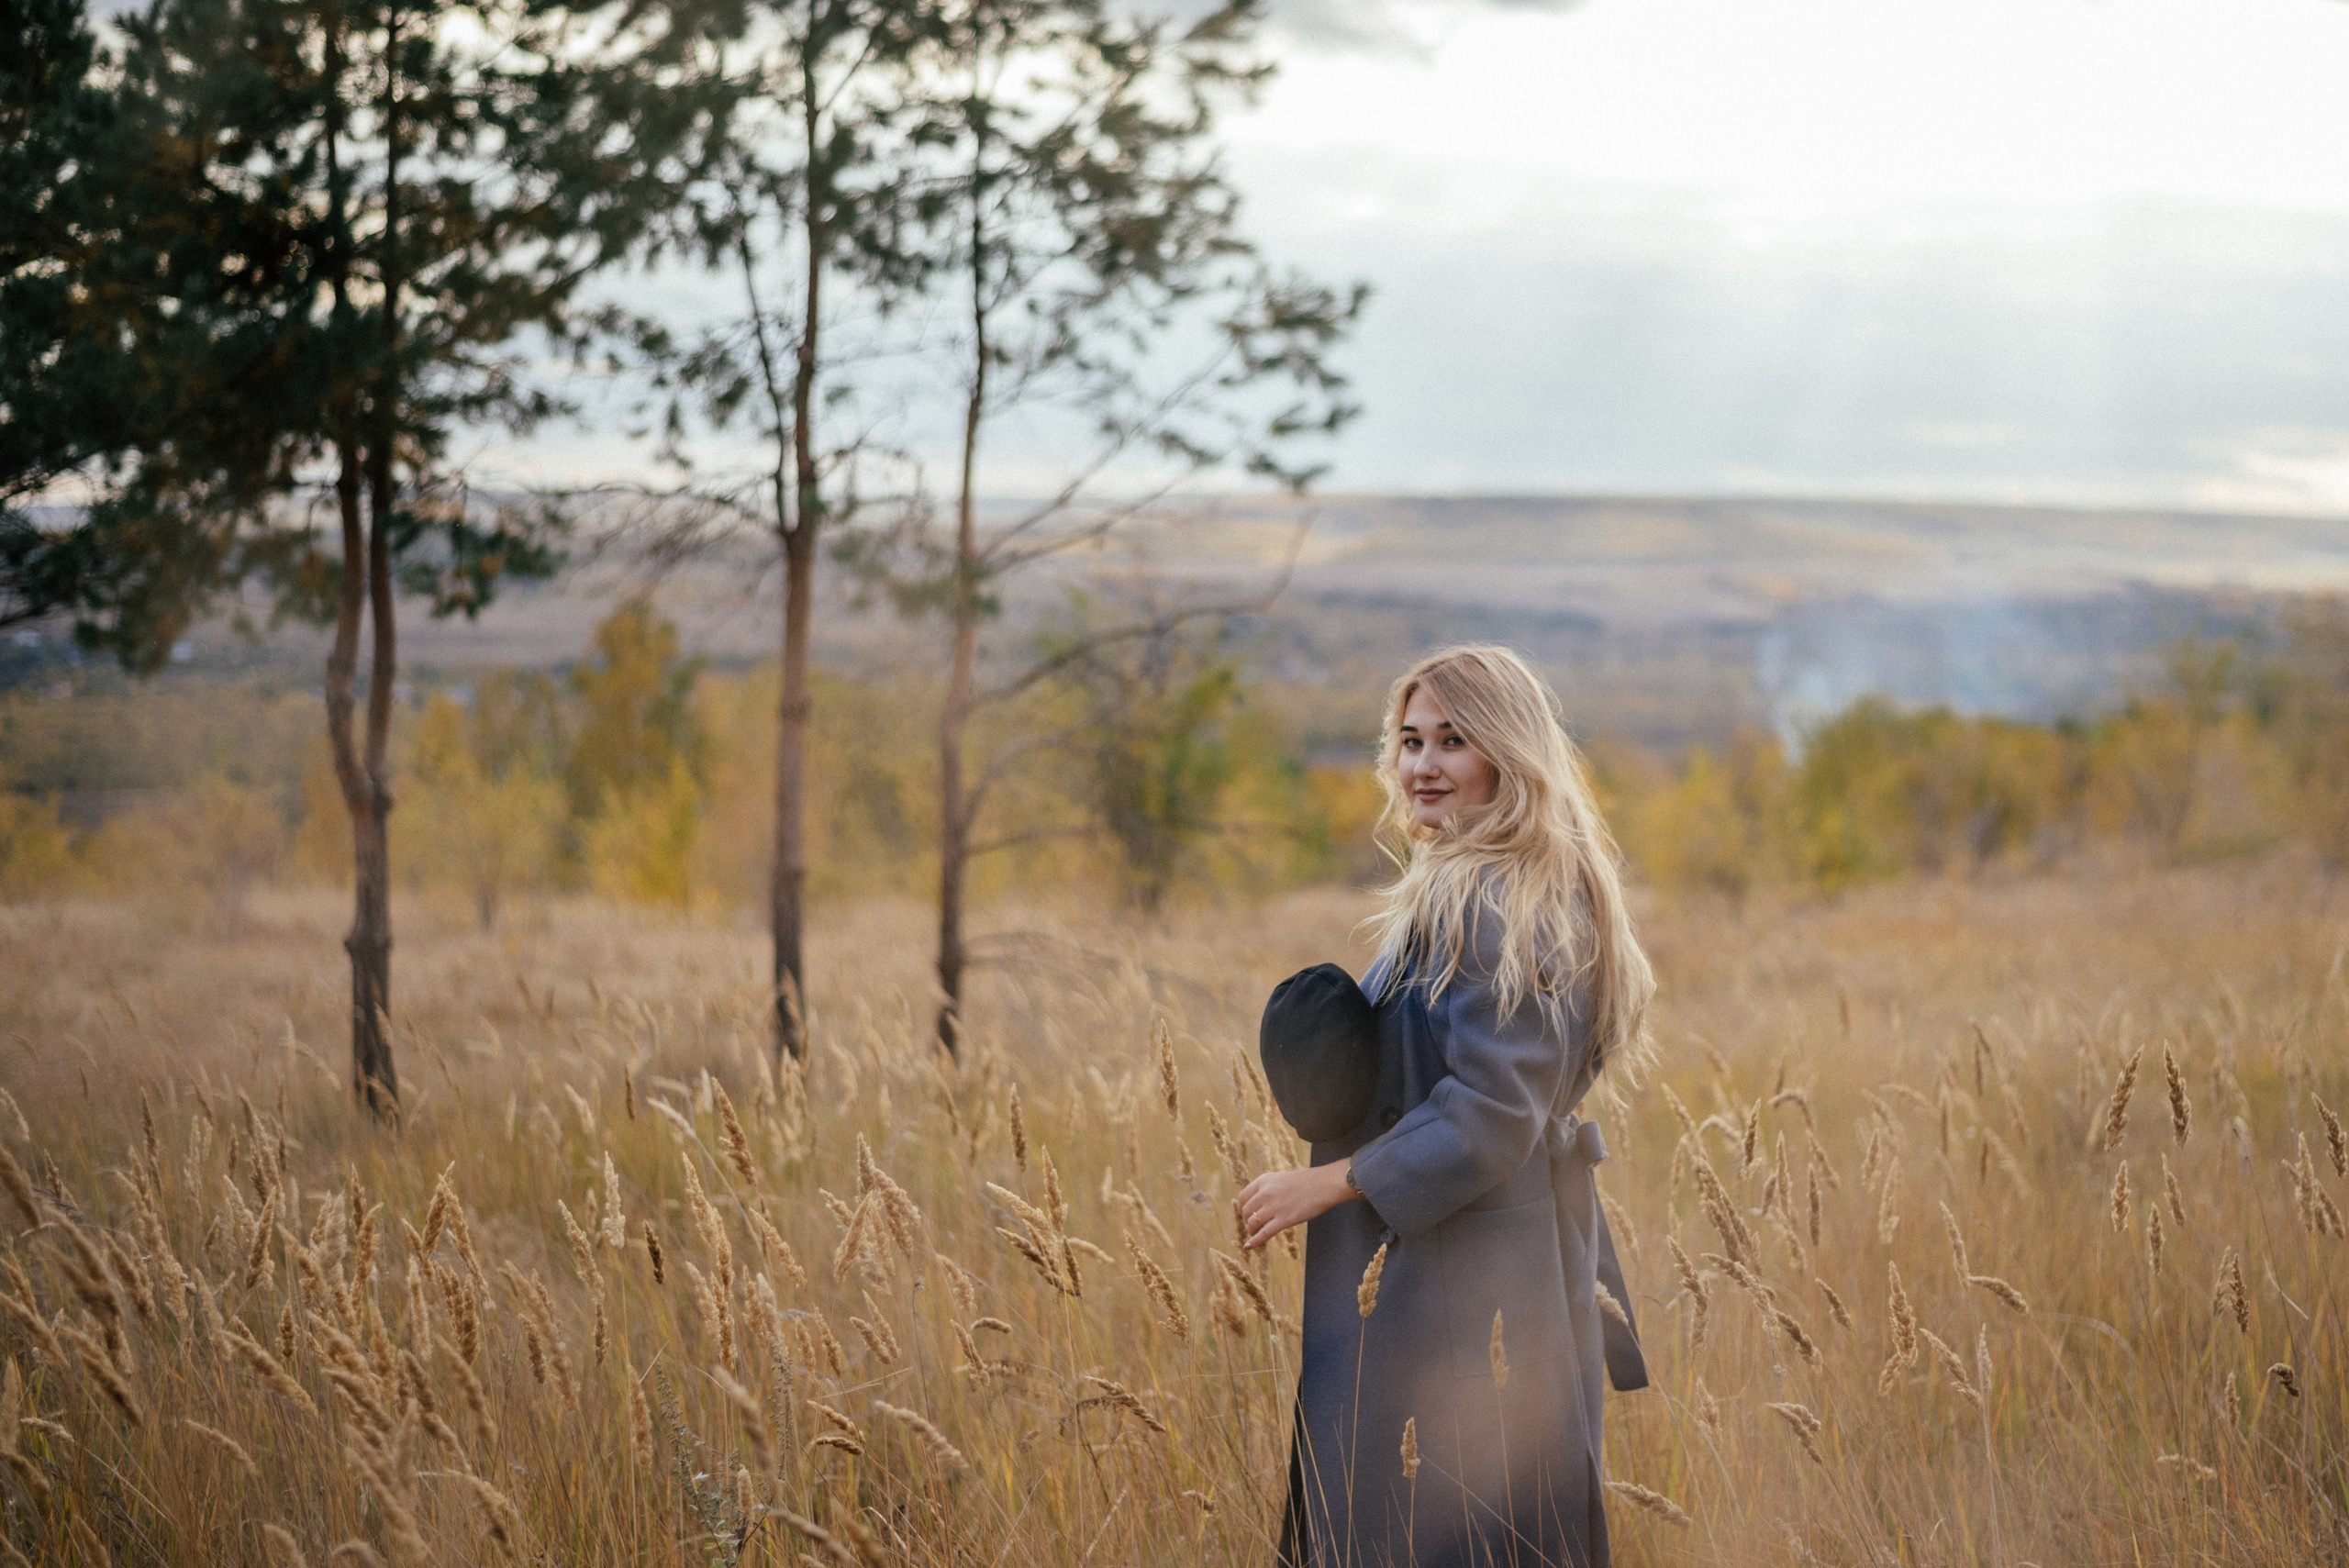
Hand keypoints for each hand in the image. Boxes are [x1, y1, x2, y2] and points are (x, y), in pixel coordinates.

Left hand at [1237, 1161, 1358, 1249]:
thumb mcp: (1280, 1179)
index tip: (1244, 1214)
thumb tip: (1256, 1202)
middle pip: (1246, 1212)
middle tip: (1253, 1225)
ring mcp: (1274, 1207)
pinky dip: (1255, 1241)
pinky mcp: (1284, 1220)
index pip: (1243, 1197)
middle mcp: (1265, 1193)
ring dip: (1252, 1230)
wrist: (1323, 1184)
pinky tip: (1250, 1246)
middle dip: (1247, 1220)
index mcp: (1263, 1181)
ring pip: (1253, 1223)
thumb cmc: (1305, 1182)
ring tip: (1255, 1234)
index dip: (1242, 1208)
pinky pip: (1264, 1233)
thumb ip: (1267, 1189)